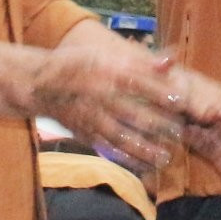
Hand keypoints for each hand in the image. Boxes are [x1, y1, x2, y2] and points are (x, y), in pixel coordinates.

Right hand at [32, 36, 189, 168]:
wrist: (39, 83)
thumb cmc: (79, 63)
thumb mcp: (107, 54)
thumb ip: (142, 59)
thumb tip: (172, 59)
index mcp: (108, 73)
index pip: (139, 83)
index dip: (160, 93)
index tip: (181, 102)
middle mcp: (100, 97)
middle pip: (133, 113)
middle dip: (157, 126)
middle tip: (180, 133)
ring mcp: (91, 118)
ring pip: (121, 136)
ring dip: (144, 148)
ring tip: (165, 156)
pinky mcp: (84, 133)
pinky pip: (107, 148)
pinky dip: (126, 158)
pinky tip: (143, 165)